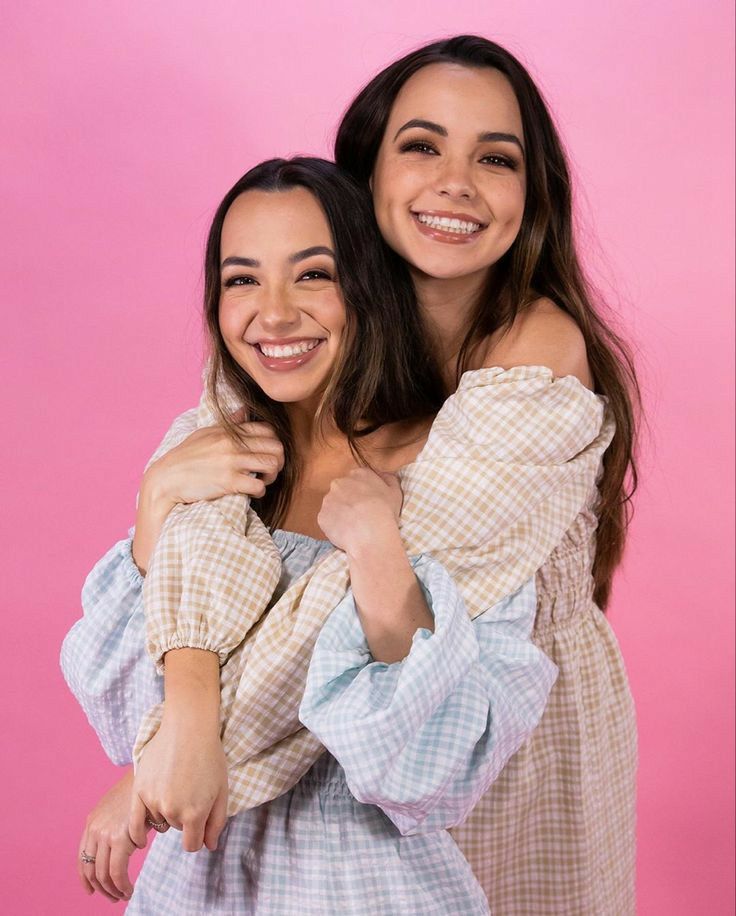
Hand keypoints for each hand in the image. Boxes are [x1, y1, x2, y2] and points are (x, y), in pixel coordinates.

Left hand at [78, 769, 144, 901]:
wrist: (146, 774)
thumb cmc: (138, 791)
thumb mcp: (118, 807)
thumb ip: (113, 825)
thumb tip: (119, 847)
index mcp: (92, 823)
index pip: (82, 858)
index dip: (85, 878)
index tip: (91, 890)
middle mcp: (95, 830)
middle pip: (92, 870)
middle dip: (102, 888)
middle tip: (113, 897)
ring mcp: (106, 835)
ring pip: (104, 874)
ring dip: (113, 890)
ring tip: (123, 894)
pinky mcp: (121, 839)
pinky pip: (118, 872)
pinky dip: (122, 885)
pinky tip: (128, 889)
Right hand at [129, 716, 228, 852]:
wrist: (188, 728)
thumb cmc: (210, 757)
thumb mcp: (222, 791)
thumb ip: (216, 823)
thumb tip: (209, 847)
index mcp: (195, 813)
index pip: (192, 845)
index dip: (197, 837)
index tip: (198, 827)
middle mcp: (172, 811)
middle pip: (176, 829)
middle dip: (184, 818)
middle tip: (190, 791)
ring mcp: (153, 801)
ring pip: (159, 821)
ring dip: (165, 812)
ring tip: (174, 786)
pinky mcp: (139, 790)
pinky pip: (134, 823)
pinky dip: (138, 832)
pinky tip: (140, 839)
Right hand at [133, 418, 283, 572]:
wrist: (166, 479)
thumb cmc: (185, 457)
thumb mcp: (205, 433)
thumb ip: (228, 423)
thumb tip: (244, 410)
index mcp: (229, 431)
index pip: (268, 430)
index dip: (273, 443)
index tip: (266, 454)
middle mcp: (233, 444)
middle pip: (276, 447)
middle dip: (278, 460)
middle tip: (269, 470)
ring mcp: (232, 462)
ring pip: (272, 464)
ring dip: (271, 476)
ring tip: (262, 480)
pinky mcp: (229, 482)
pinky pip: (259, 486)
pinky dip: (259, 491)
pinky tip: (251, 492)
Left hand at [317, 468, 402, 555]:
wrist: (371, 533)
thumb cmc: (385, 512)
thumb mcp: (395, 491)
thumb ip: (388, 479)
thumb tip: (383, 475)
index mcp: (358, 474)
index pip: (356, 479)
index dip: (362, 492)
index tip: (367, 503)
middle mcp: (340, 483)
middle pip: (341, 490)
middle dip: (348, 500)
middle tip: (359, 515)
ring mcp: (328, 499)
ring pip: (333, 505)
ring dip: (340, 513)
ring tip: (353, 526)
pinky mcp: (322, 516)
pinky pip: (327, 520)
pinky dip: (334, 526)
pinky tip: (346, 532)